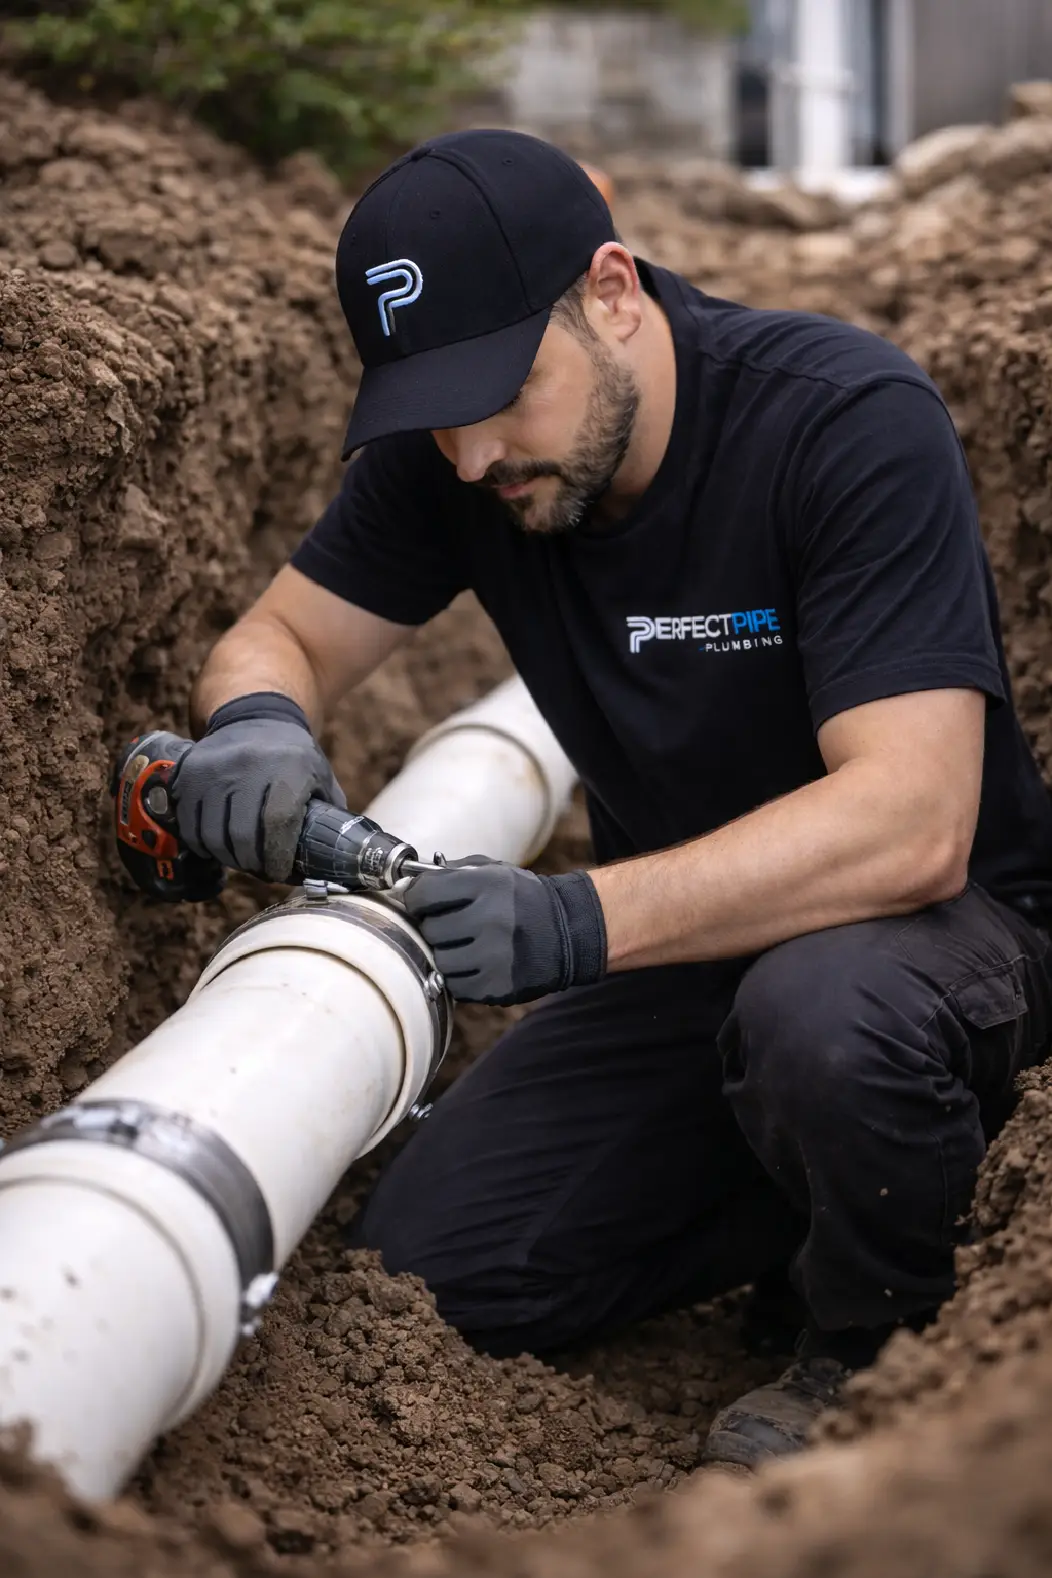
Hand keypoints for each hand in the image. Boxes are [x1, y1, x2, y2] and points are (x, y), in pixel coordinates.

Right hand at [171, 691, 345, 880]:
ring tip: (239, 859)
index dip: (276, 857)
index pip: (277, 823)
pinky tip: (217, 845)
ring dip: (226, 857)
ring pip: (211, 835)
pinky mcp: (189, 773)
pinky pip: (188, 823)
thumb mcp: (321, 777)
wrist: (254, 718)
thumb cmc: (293, 757)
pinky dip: (202, 843)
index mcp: (289, 767)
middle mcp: (248, 765)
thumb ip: (330, 816)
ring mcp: (214, 768)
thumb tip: (338, 860)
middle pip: (242, 835)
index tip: (278, 872)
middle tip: (259, 870)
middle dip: (251, 864)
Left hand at [403, 857, 606, 1005]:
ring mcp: (496, 957)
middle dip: (435, 926)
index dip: (417, 898)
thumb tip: (406, 884)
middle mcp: (492, 920)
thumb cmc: (521, 899)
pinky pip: (456, 986)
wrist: (568, 932)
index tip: (422, 901)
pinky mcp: (499, 987)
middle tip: (451, 924)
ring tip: (464, 944)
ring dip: (445, 954)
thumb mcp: (494, 871)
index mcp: (489, 885)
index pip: (424, 894)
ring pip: (439, 961)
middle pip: (429, 930)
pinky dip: (459, 976)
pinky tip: (476, 963)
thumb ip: (450, 873)